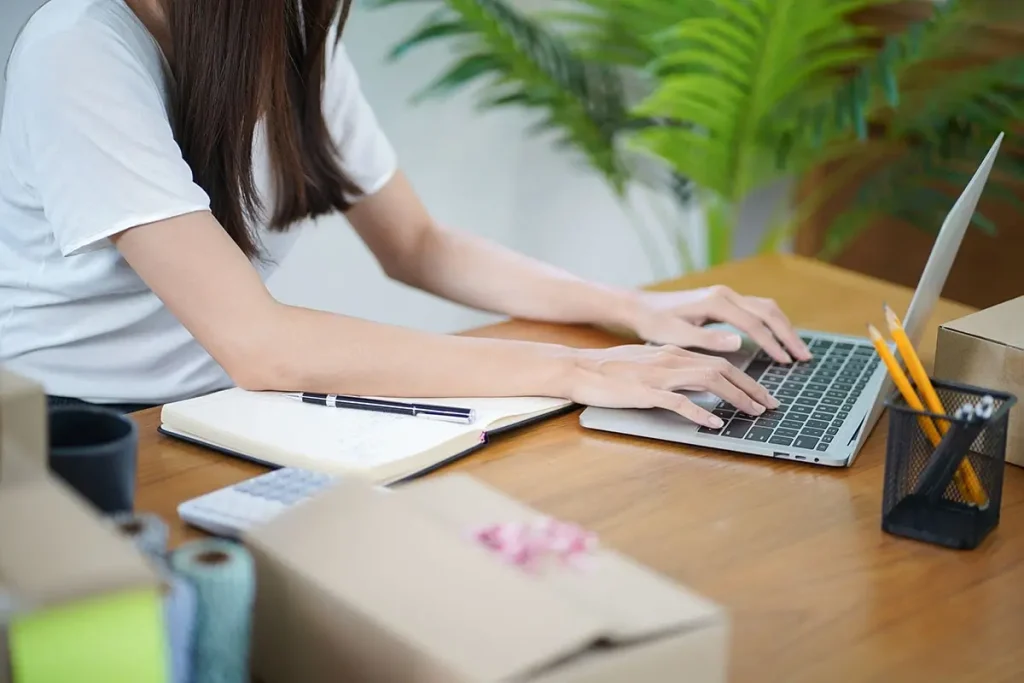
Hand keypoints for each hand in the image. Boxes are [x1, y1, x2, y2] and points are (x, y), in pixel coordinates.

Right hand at [561, 344, 779, 427]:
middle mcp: (671, 359)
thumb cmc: (607, 371)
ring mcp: (659, 375)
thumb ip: (672, 370)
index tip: (762, 394)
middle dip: (751, 387)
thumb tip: (695, 384)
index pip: (718, 361)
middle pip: (722, 369)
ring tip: (753, 413)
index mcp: (672, 352)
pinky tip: (715, 423)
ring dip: (736, 397)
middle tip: (771, 405)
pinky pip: (679, 401)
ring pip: (709, 380)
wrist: (577, 368)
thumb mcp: (646, 365)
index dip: (745, 378)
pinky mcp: (645, 391)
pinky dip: (701, 412)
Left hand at [621, 286, 811, 363]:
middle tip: (803, 357)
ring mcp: (726, 295)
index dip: (771, 343)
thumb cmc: (655, 324)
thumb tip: (738, 342)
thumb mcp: (676, 335)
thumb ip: (707, 339)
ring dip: (784, 328)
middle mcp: (725, 294)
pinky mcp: (724, 300)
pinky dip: (772, 324)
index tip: (785, 361)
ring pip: (766, 308)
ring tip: (797, 351)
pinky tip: (778, 340)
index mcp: (715, 302)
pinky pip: (757, 309)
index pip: (753, 323)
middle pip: (767, 311)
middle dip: (787, 334)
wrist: (641, 307)